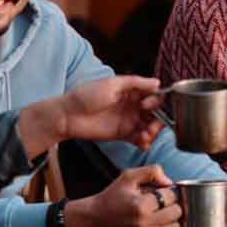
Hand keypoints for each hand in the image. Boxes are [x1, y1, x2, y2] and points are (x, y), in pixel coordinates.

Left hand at [19, 76, 162, 159]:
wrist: (67, 116)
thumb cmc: (86, 95)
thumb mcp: (112, 84)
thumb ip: (135, 82)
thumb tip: (157, 82)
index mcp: (131, 91)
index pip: (153, 95)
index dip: (156, 101)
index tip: (147, 105)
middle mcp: (133, 106)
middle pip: (155, 113)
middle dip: (158, 119)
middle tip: (151, 125)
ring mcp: (128, 120)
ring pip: (150, 127)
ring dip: (153, 132)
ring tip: (146, 136)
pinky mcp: (123, 134)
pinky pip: (139, 139)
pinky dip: (145, 142)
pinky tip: (143, 144)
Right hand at [66, 165, 180, 226]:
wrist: (95, 219)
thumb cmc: (113, 195)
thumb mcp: (128, 176)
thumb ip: (152, 172)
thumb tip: (170, 183)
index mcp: (141, 205)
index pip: (170, 196)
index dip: (168, 191)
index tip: (160, 191)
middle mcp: (144, 223)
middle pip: (176, 212)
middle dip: (173, 204)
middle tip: (163, 202)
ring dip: (173, 219)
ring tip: (163, 213)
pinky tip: (161, 224)